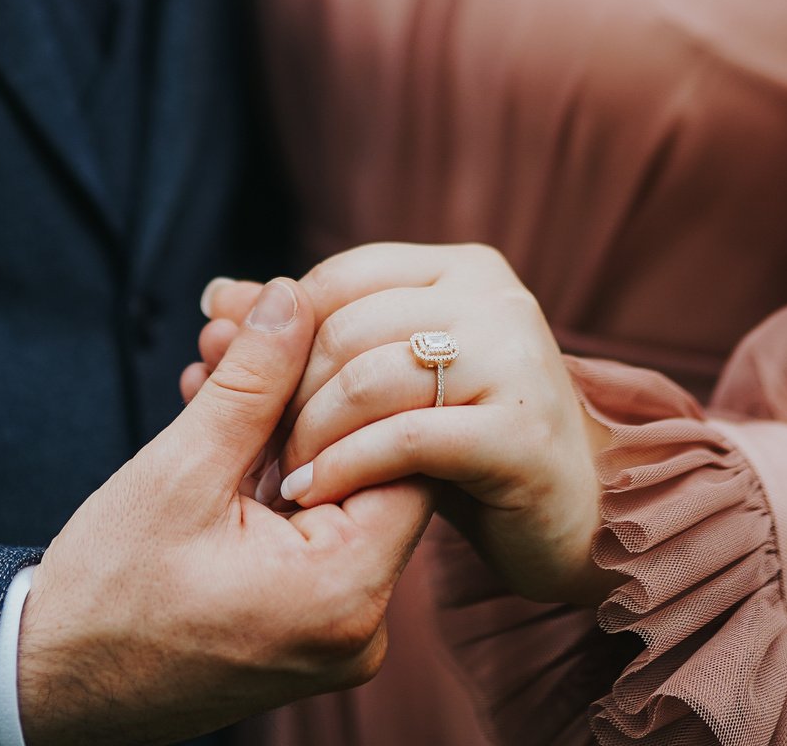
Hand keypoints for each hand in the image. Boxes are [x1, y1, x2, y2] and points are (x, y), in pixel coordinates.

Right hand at [18, 279, 435, 745]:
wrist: (51, 684)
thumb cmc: (108, 594)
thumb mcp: (181, 471)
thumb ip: (252, 380)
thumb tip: (296, 295)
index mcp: (345, 592)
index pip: (404, 454)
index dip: (350, 379)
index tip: (292, 327)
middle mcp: (361, 623)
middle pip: (364, 467)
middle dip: (297, 389)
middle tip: (232, 328)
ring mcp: (336, 631)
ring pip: (330, 491)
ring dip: (273, 423)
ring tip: (212, 358)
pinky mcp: (308, 627)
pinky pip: (308, 528)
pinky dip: (266, 473)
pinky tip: (216, 413)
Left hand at [191, 246, 616, 609]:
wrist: (571, 519)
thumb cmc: (466, 442)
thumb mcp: (381, 379)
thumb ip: (306, 335)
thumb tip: (215, 297)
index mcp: (461, 267)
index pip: (337, 278)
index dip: (278, 334)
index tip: (231, 383)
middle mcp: (495, 298)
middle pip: (346, 328)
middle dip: (285, 391)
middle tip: (252, 446)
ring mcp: (516, 359)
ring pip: (370, 380)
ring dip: (309, 434)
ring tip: (283, 477)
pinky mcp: (522, 431)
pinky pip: (406, 439)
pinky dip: (345, 468)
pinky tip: (313, 494)